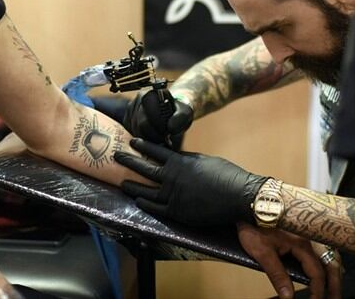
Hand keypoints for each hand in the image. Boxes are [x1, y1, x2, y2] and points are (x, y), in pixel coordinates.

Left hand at [114, 138, 267, 224]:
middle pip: (144, 168)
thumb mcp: (205, 160)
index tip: (132, 141)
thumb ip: (188, 160)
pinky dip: (144, 203)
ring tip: (121, 182)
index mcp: (180, 161)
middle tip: (116, 156)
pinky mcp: (176, 212)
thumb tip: (177, 158)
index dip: (142, 146)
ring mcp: (172, 195)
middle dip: (128, 161)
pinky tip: (137, 200)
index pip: (155, 151)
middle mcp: (172, 177)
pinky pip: (155, 208)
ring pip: (145, 190)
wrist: (238, 196)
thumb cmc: (227, 175)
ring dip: (132, 185)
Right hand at [122, 89, 192, 149]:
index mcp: (152, 94)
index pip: (147, 119)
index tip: (166, 135)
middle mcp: (139, 98)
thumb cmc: (179, 111)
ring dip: (146, 138)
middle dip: (152, 136)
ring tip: (159, 136)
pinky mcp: (127, 116)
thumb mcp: (185, 113)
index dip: (157, 132)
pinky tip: (151, 134)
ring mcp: (131, 107)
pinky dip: (140, 137)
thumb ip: (179, 119)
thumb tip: (170, 128)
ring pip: (134, 130)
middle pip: (139, 126)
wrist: (173, 109)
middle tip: (163, 138)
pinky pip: (130, 131)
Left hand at [236, 222, 339, 298]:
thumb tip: (288, 296)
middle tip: (335, 298)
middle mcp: (311, 238)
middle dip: (335, 284)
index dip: (318, 291)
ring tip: (335, 286)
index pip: (317, 273)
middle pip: (331, 264)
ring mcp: (310, 233)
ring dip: (334, 272)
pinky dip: (328, 259)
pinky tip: (326, 265)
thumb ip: (277, 275)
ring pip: (330, 254)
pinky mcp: (305, 230)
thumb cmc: (255, 224)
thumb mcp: (263, 253)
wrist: (251, 201)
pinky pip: (323, 247)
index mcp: (302, 245)